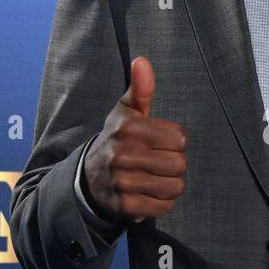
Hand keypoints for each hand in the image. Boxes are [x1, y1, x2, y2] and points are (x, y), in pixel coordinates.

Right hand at [83, 56, 187, 223]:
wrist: (88, 177)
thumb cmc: (117, 140)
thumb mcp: (126, 112)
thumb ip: (140, 88)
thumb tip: (142, 61)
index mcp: (128, 128)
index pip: (180, 138)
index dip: (175, 142)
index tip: (160, 142)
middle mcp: (123, 154)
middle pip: (179, 163)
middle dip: (174, 164)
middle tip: (159, 162)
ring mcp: (122, 181)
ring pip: (174, 186)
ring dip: (171, 184)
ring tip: (156, 178)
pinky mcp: (124, 205)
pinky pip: (163, 207)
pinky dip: (162, 202)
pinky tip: (150, 193)